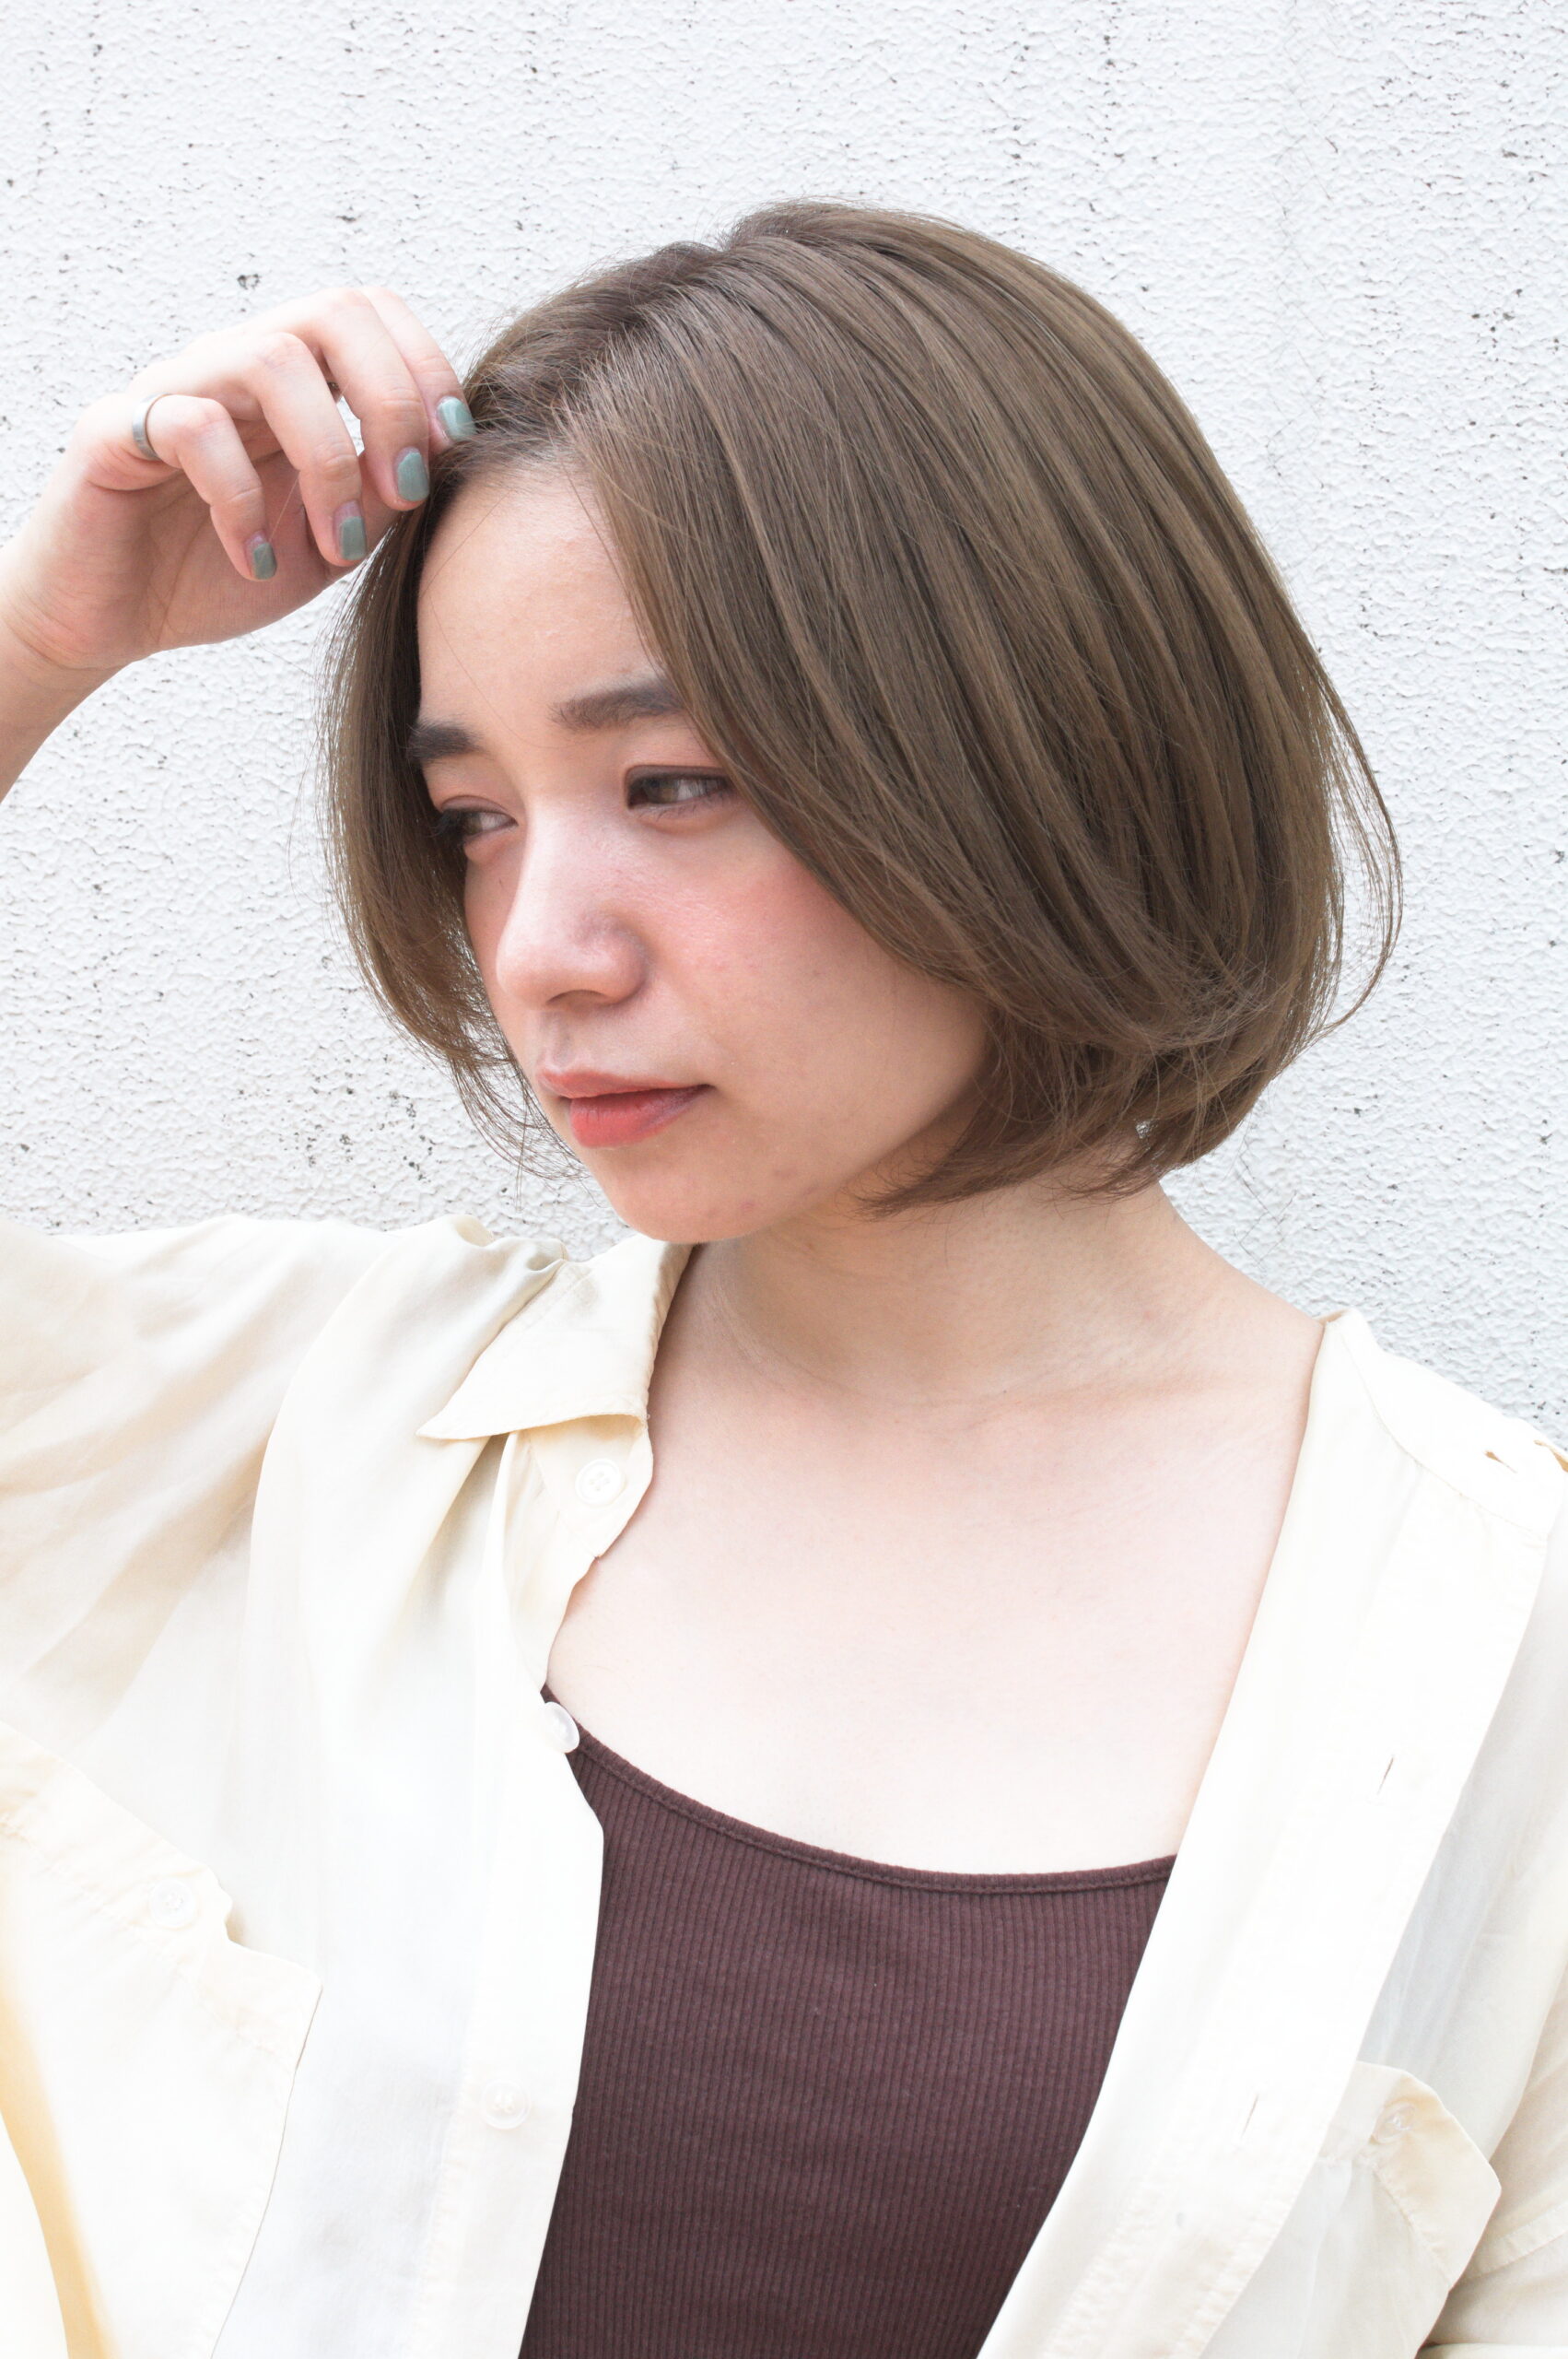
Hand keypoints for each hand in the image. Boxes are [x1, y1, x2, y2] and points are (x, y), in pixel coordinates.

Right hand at [0, 284, 472, 685]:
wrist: (114, 621)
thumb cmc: (219, 573)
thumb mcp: (328, 546)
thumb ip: (380, 499)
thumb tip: (438, 459)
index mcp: (292, 384)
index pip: (369, 315)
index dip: (425, 368)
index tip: (448, 450)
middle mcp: (234, 367)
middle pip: (334, 311)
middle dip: (390, 402)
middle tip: (403, 494)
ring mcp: (176, 389)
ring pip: (271, 359)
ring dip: (328, 458)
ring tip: (333, 544)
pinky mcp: (116, 431)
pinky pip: (193, 426)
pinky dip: (240, 500)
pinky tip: (249, 558)